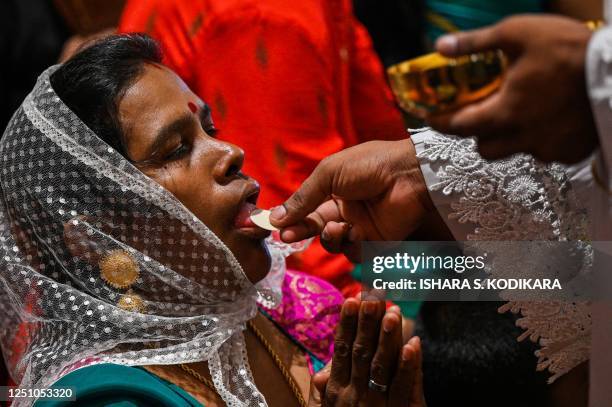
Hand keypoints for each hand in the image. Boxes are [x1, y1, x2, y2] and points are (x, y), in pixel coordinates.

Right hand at [270, 139, 432, 258]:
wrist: (407, 175)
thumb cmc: (368, 165)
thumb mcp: (328, 174)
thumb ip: (303, 198)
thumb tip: (275, 218)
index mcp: (333, 189)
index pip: (306, 208)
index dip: (291, 218)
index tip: (274, 227)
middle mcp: (345, 208)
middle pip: (316, 227)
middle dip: (301, 232)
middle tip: (288, 237)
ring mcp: (361, 225)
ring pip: (334, 242)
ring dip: (329, 237)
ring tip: (336, 227)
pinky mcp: (376, 241)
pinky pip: (355, 253)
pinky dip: (351, 245)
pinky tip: (355, 232)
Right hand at [308, 297, 424, 406]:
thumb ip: (327, 392)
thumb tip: (320, 373)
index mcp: (336, 391)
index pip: (340, 350)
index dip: (346, 324)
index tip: (351, 299)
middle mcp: (351, 396)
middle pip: (359, 352)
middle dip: (366, 322)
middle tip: (372, 295)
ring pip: (380, 366)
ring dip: (386, 337)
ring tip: (392, 312)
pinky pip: (403, 388)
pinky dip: (409, 366)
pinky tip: (413, 344)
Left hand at [427, 15, 597, 163]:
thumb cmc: (569, 49)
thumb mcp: (517, 34)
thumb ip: (475, 43)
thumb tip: (440, 47)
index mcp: (505, 113)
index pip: (459, 127)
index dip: (441, 122)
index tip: (433, 117)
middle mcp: (523, 138)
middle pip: (485, 149)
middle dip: (478, 135)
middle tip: (482, 115)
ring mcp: (549, 149)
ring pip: (515, 152)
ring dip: (509, 138)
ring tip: (519, 115)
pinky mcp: (570, 153)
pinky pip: (545, 153)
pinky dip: (541, 139)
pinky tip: (550, 119)